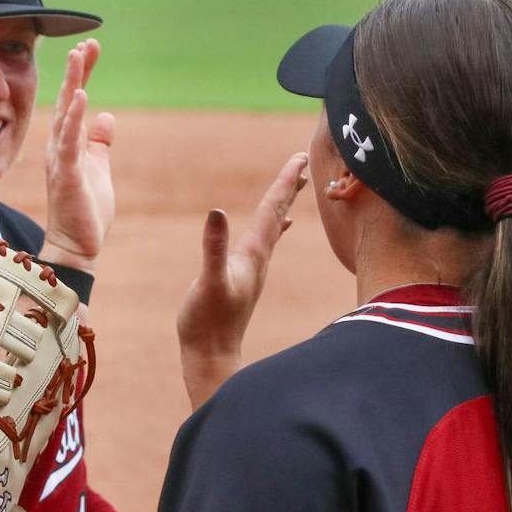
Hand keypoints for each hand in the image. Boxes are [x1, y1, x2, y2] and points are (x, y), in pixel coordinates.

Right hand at [43, 39, 114, 271]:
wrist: (76, 244)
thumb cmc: (85, 209)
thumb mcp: (98, 167)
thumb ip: (99, 143)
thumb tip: (107, 117)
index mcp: (68, 144)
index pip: (75, 102)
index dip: (83, 74)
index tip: (90, 48)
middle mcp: (60, 146)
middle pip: (67, 100)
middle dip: (77, 71)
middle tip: (86, 43)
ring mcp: (61, 159)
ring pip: (66, 115)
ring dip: (73, 85)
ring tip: (79, 57)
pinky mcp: (67, 174)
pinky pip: (70, 142)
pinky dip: (74, 119)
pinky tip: (80, 98)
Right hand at [177, 153, 309, 408]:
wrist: (212, 355)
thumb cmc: (207, 321)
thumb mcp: (208, 282)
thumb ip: (214, 249)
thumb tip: (217, 212)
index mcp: (253, 254)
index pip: (272, 209)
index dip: (285, 181)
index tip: (301, 156)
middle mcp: (259, 258)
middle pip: (278, 213)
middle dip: (290, 186)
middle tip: (304, 160)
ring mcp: (254, 268)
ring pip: (274, 226)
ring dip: (284, 203)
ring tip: (296, 185)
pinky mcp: (245, 277)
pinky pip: (266, 242)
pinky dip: (274, 226)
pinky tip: (280, 226)